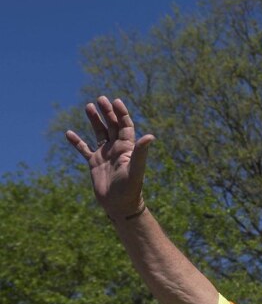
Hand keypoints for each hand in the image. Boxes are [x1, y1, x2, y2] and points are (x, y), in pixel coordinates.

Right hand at [65, 96, 154, 220]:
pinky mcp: (94, 164)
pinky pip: (84, 149)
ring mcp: (105, 155)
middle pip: (112, 126)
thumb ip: (140, 152)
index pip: (125, 126)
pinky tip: (69, 133)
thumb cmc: (130, 188)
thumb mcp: (135, 169)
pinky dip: (77, 142)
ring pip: (99, 133)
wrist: (120, 205)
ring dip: (94, 120)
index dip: (122, 113)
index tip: (116, 101)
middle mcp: (116, 149)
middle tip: (100, 98)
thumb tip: (151, 136)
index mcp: (127, 148)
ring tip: (88, 106)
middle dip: (107, 112)